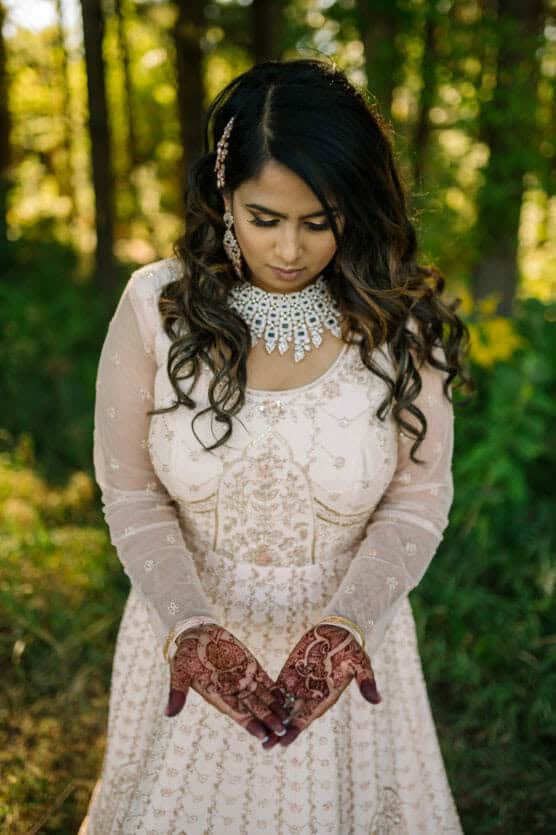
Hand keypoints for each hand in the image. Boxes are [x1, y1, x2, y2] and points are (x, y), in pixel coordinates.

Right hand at [165, 623, 289, 741]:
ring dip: (275, 707)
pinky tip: (287, 697)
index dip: (249, 724)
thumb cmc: (185, 653)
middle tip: (283, 731)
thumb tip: (168, 714)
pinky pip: (264, 680)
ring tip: (289, 718)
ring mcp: (242, 678)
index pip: (237, 713)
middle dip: (268, 720)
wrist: (195, 633)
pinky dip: (275, 689)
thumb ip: (177, 692)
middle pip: (253, 709)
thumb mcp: (179, 671)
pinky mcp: (249, 666)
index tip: (262, 735)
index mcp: (217, 695)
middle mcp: (232, 690)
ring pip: (262, 697)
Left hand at [261, 623, 380, 749]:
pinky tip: (253, 707)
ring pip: (281, 707)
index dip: (296, 729)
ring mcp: (298, 685)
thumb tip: (377, 700)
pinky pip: (276, 689)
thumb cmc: (350, 648)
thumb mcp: (360, 663)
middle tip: (265, 747)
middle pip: (291, 718)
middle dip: (279, 732)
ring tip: (255, 731)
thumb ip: (365, 681)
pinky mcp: (289, 673)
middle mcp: (310, 695)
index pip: (308, 717)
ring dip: (270, 719)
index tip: (284, 741)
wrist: (338, 631)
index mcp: (325, 697)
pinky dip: (266, 699)